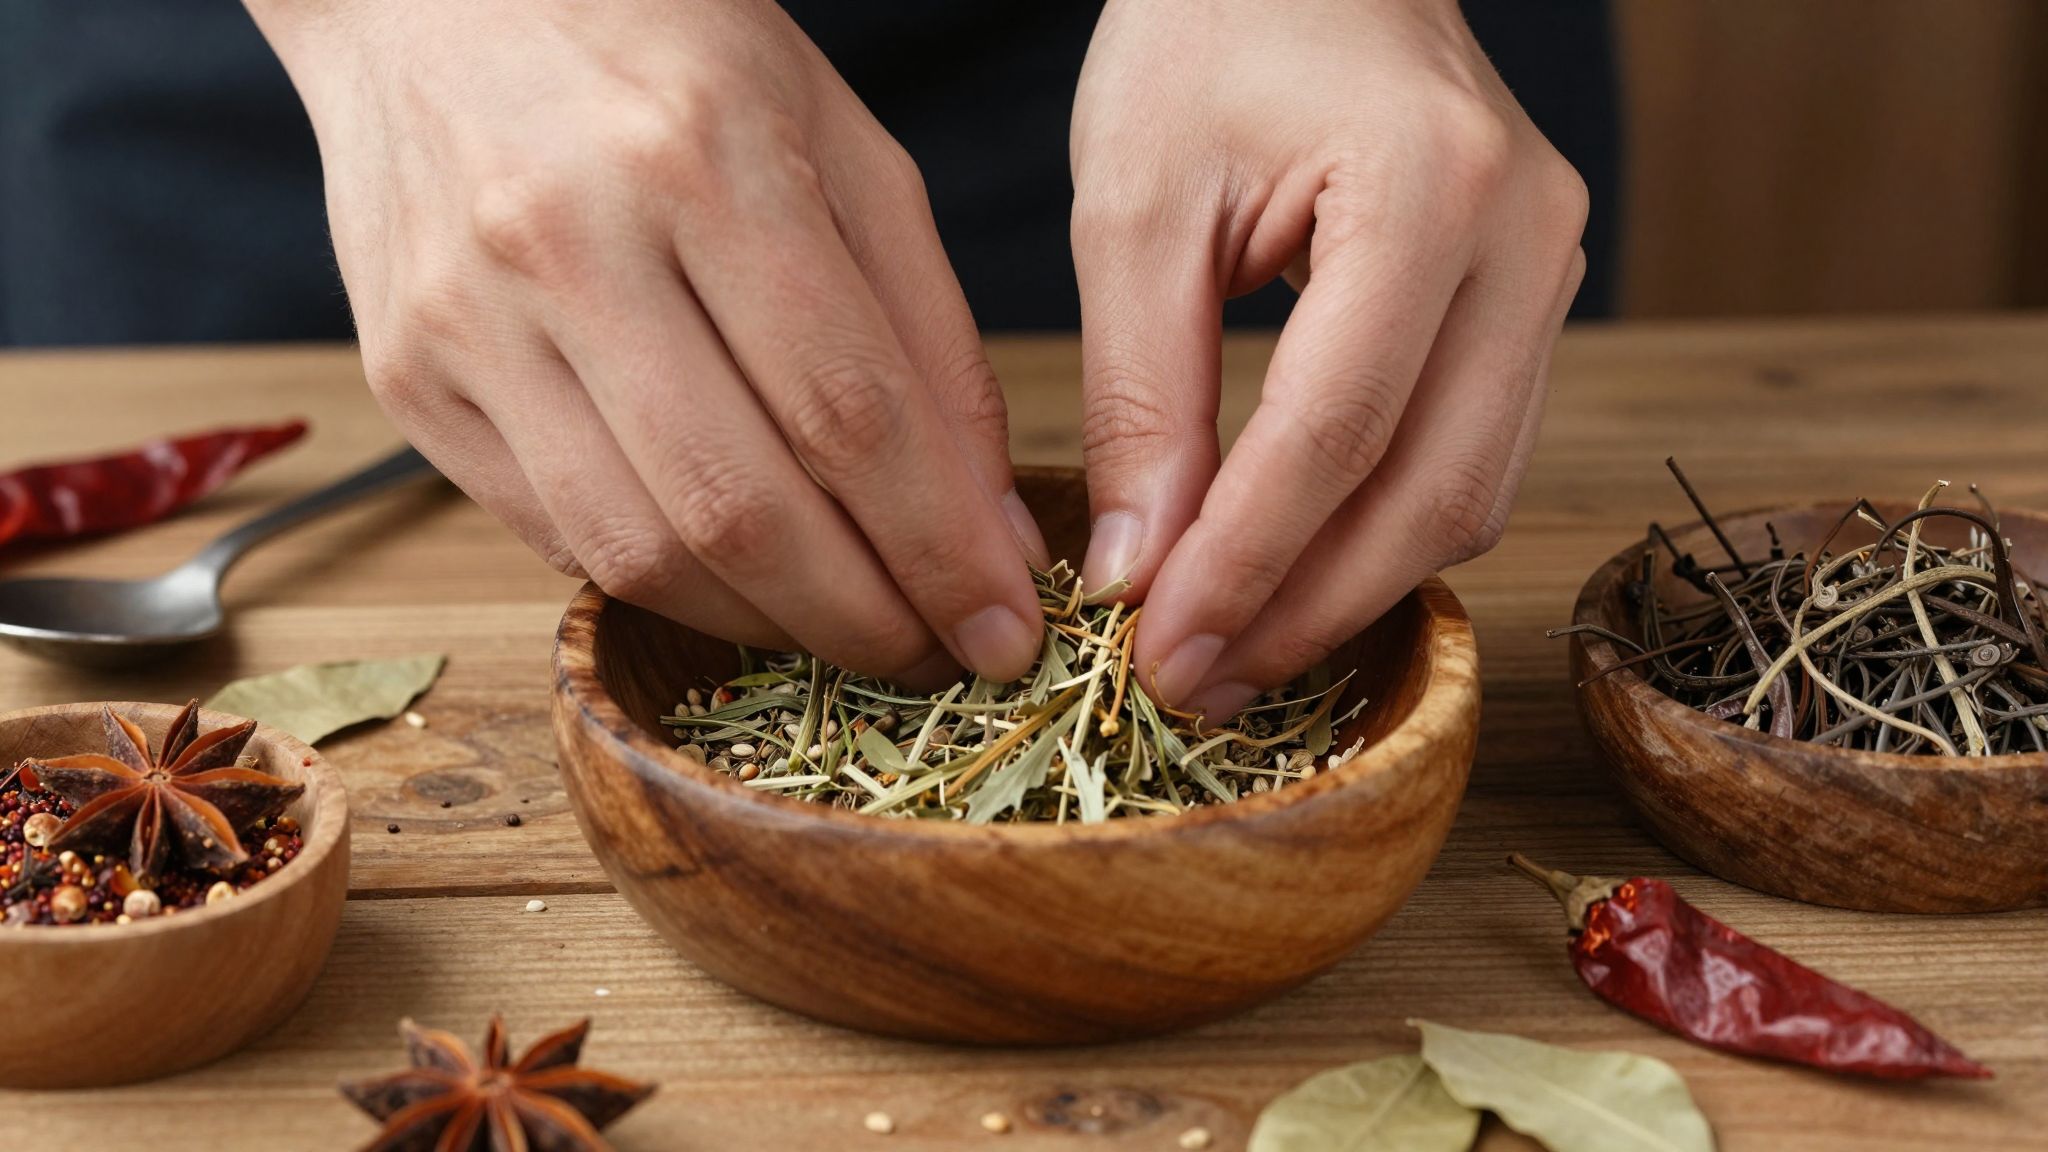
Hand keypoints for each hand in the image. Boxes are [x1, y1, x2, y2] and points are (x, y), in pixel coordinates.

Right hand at [245, 0, 1048, 683]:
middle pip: (738, 509)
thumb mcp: (843, 146)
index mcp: (703, 158)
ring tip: (849, 627)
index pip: (848, 414)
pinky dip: (668, 583)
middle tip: (938, 655)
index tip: (1006, 628)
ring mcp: (466, 321)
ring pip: (638, 550)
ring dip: (768, 628)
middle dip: (864, 618)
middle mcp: (566, 242)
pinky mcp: (407, 380)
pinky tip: (738, 579)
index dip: (941, 549)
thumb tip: (988, 525)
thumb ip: (927, 335)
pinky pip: (555, 534)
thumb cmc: (670, 52)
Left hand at [1070, 0, 1586, 716]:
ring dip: (1351, 590)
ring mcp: (1551, 271)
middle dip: (1307, 609)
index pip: (1338, 431)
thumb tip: (1142, 574)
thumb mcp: (1138, 204)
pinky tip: (1292, 571)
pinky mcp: (1532, 301)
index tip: (1160, 658)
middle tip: (1195, 685)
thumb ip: (1141, 394)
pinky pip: (1474, 455)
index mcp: (1432, 188)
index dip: (1246, 565)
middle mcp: (1527, 237)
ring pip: (1473, 493)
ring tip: (1231, 647)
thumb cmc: (1206, 35)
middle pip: (1434, 490)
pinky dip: (1383, 532)